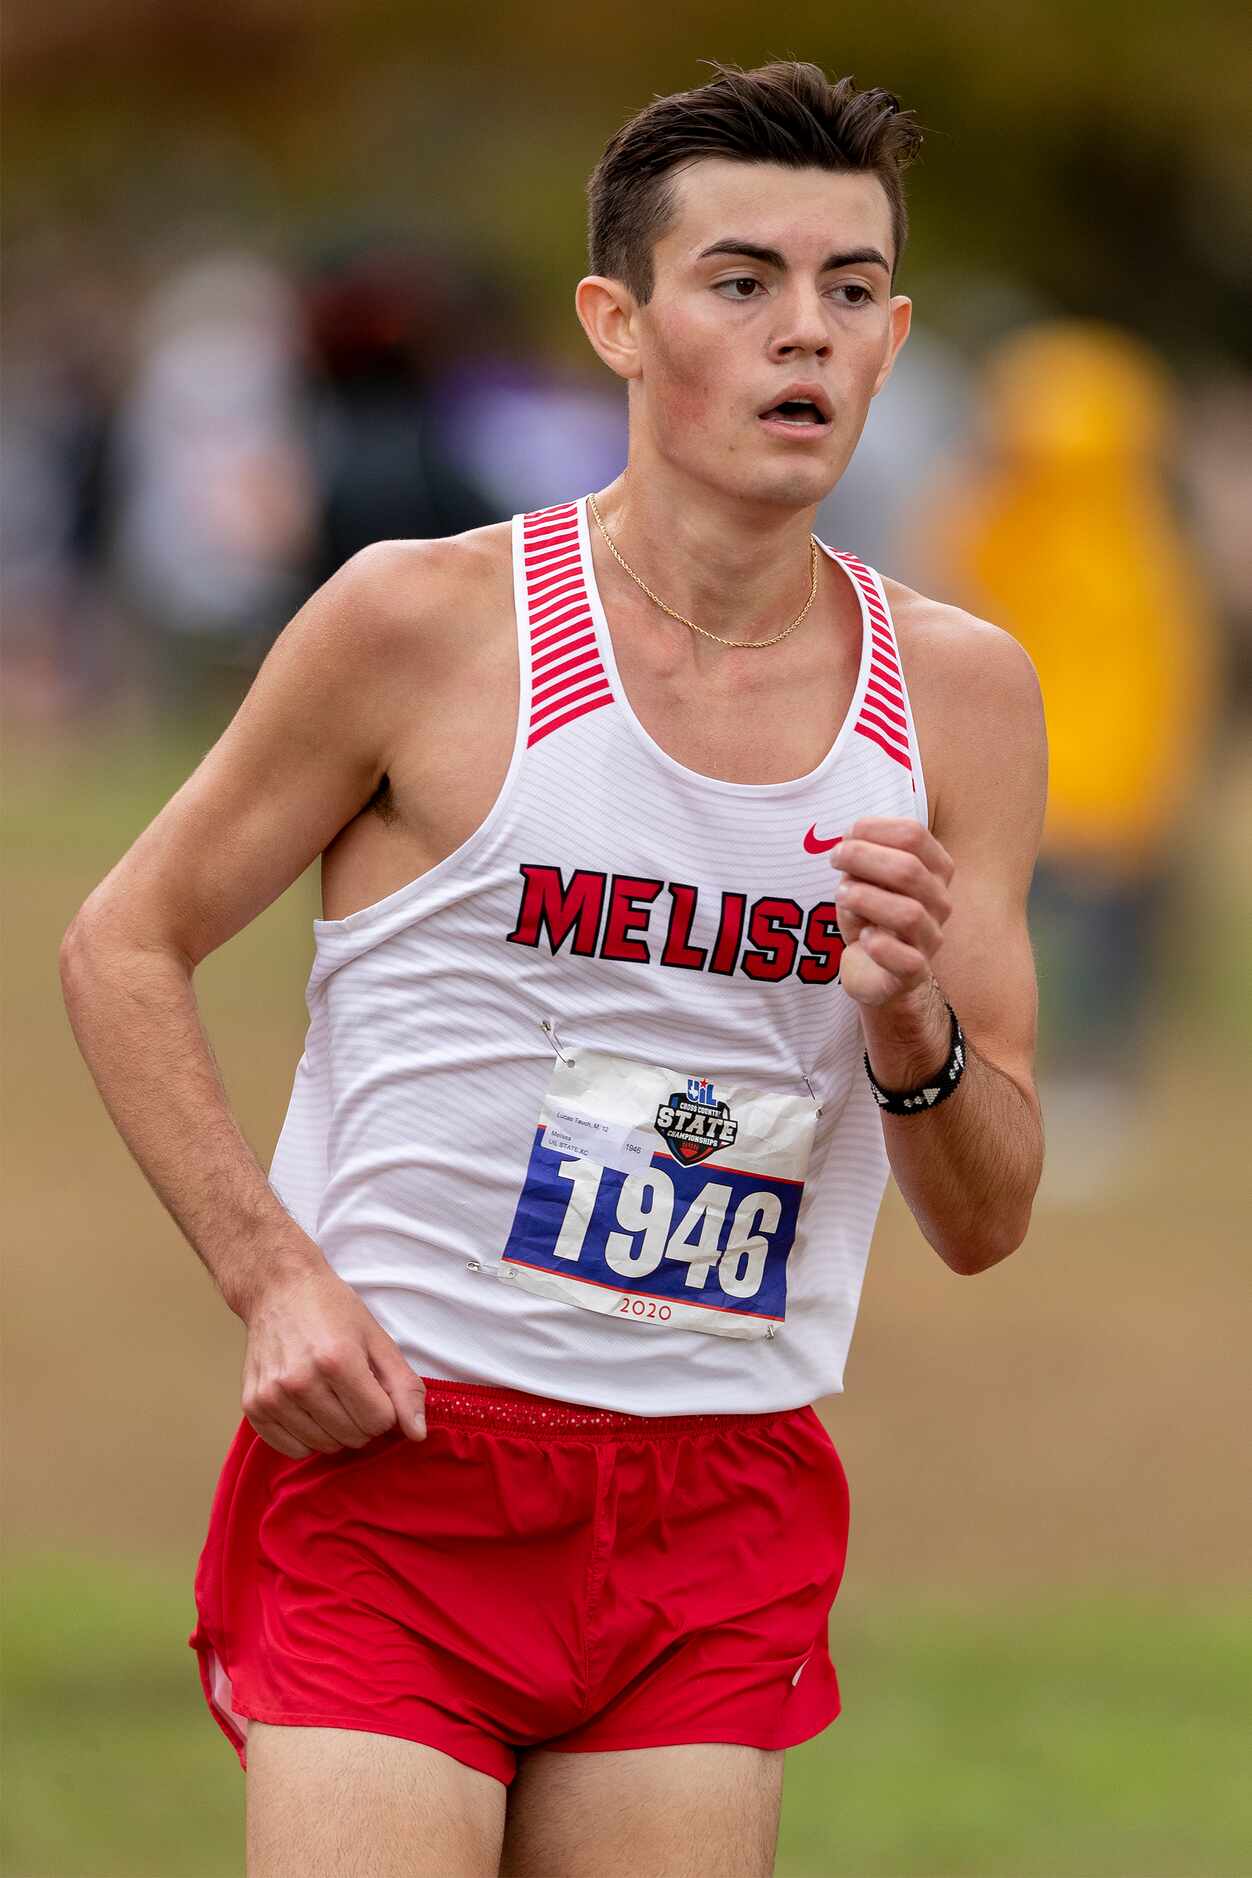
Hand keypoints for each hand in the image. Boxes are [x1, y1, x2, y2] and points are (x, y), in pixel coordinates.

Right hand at [241, 1262, 426, 1458]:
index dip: (385, 1407)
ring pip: (325, 1446)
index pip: (380, 1421)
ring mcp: (273, 1396)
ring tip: (331, 1396)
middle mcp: (301, 1382)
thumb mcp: (378, 1339)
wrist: (279, 1289)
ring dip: (336, 1430)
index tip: (375, 1388)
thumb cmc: (332, 1310)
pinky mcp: (253, 1405)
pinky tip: (309, 1410)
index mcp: (338, 1361)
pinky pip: (292, 1450)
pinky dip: (307, 1438)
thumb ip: (404, 1387)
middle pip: (354, 1436)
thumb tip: (417, 1434)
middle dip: (363, 1419)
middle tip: (353, 1390)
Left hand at [831, 817, 953, 1009]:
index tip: (846, 835)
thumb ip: (861, 857)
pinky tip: (863, 937)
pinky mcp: (915, 973)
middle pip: (910, 869)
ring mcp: (931, 939)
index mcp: (934, 869)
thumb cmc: (869, 914)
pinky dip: (881, 947)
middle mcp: (940, 902)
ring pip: (909, 914)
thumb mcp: (863, 878)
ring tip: (842, 896)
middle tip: (835, 858)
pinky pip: (907, 961)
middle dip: (864, 857)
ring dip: (866, 899)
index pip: (914, 835)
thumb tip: (851, 839)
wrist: (873, 968)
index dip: (875, 829)